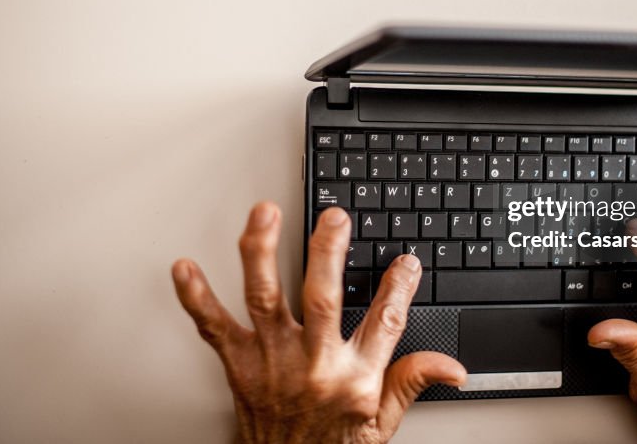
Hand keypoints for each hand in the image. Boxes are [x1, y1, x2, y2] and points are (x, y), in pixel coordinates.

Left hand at [171, 203, 465, 443]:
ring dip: (263, 253)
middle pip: (321, 300)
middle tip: (334, 219)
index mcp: (353, 379)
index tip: (406, 261)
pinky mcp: (239, 366)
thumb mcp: (380, 424)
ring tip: (265, 214)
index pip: (384, 324)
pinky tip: (185, 268)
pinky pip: (213, 328)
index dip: (399, 288)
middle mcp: (311, 366)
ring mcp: (271, 363)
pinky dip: (196, 298)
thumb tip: (451, 367)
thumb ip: (411, 383)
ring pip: (266, 299)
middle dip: (328, 253)